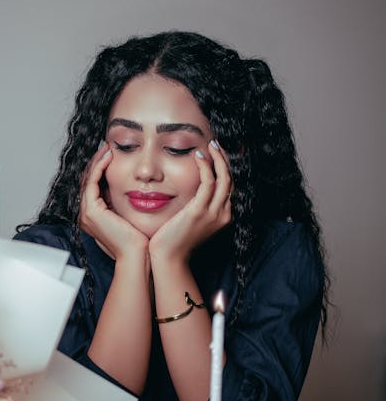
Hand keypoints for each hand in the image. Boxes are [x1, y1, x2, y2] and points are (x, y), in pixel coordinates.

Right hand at [79, 143, 148, 259]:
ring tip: (108, 148)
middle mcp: (87, 214)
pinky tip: (109, 157)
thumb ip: (125, 203)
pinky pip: (92, 182)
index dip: (101, 169)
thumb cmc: (138, 241)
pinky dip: (99, 167)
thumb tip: (134, 187)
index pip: (94, 187)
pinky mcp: (92, 211)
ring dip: (97, 162)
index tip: (112, 155)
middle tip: (107, 146)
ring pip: (88, 179)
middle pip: (88, 181)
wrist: (137, 256)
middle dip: (97, 162)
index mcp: (94, 217)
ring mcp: (87, 213)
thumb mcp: (130, 217)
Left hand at [149, 140, 231, 262]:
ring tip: (209, 145)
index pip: (229, 186)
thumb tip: (194, 188)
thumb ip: (197, 205)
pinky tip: (198, 156)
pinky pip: (208, 182)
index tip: (218, 152)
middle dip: (225, 159)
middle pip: (231, 180)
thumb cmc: (175, 238)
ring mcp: (213, 214)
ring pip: (224, 178)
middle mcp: (223, 214)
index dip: (226, 167)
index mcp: (223, 216)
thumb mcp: (191, 219)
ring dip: (218, 158)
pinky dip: (205, 166)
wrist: (169, 257)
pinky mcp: (199, 211)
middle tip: (215, 144)